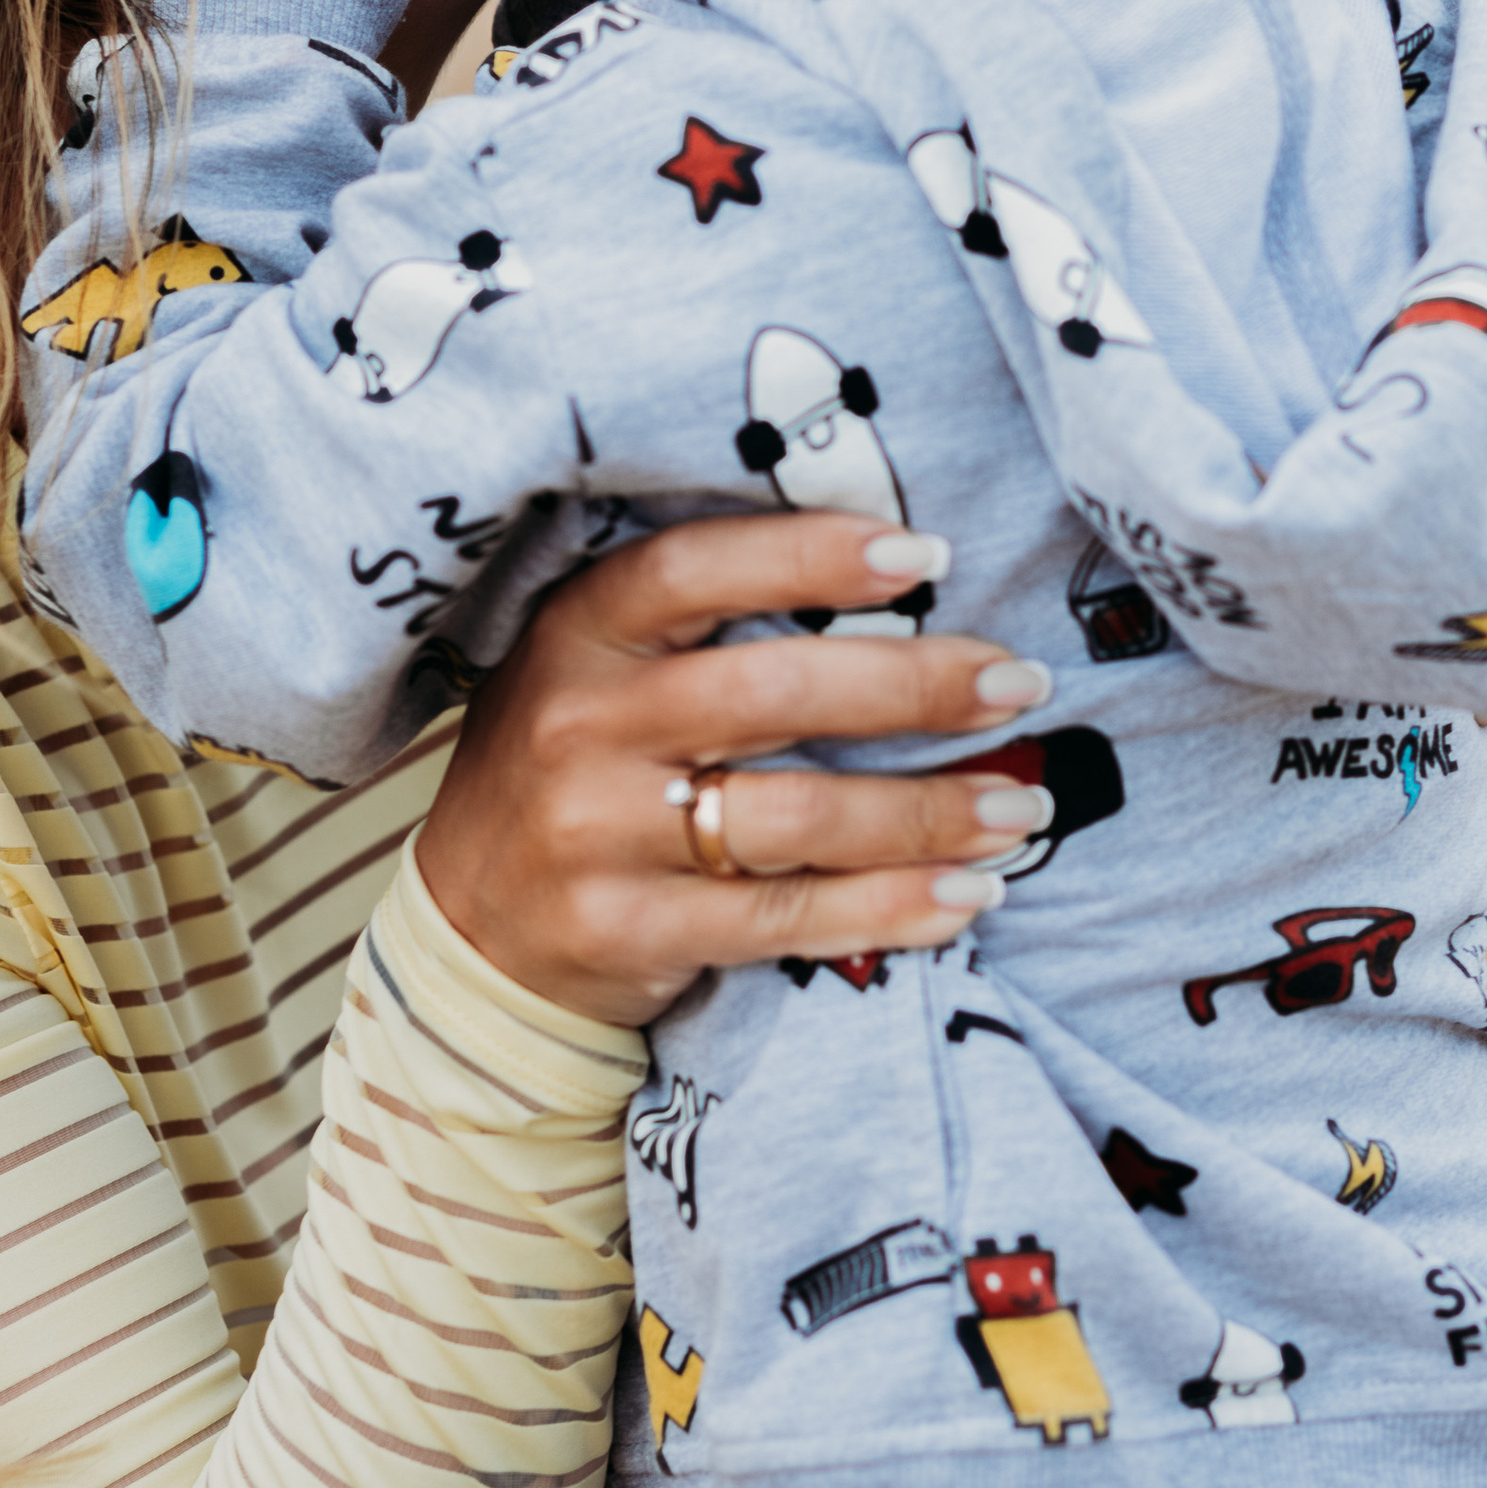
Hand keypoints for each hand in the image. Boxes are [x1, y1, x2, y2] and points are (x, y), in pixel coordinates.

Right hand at [415, 513, 1057, 1028]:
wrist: (468, 932)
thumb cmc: (573, 771)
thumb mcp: (598, 672)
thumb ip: (704, 627)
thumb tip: (898, 583)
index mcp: (576, 634)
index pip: (696, 570)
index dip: (813, 555)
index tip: (926, 556)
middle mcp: (580, 727)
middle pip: (773, 693)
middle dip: (916, 687)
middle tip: (1018, 684)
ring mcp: (599, 836)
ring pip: (797, 818)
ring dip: (928, 813)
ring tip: (1019, 806)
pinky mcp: (629, 932)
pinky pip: (787, 920)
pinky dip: (891, 908)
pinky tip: (967, 896)